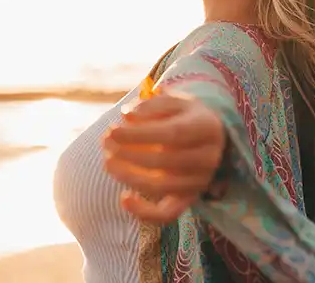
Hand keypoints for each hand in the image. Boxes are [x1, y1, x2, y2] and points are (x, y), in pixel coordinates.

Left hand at [102, 92, 225, 224]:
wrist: (208, 135)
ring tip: (108, 161)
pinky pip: (168, 214)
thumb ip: (150, 105)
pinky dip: (145, 211)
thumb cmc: (184, 114)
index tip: (113, 130)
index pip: (172, 134)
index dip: (140, 135)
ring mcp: (200, 181)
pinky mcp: (190, 198)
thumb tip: (126, 116)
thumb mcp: (173, 100)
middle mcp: (208, 157)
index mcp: (207, 127)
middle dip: (129, 153)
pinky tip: (124, 198)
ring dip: (129, 176)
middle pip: (164, 161)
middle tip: (105, 142)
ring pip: (161, 187)